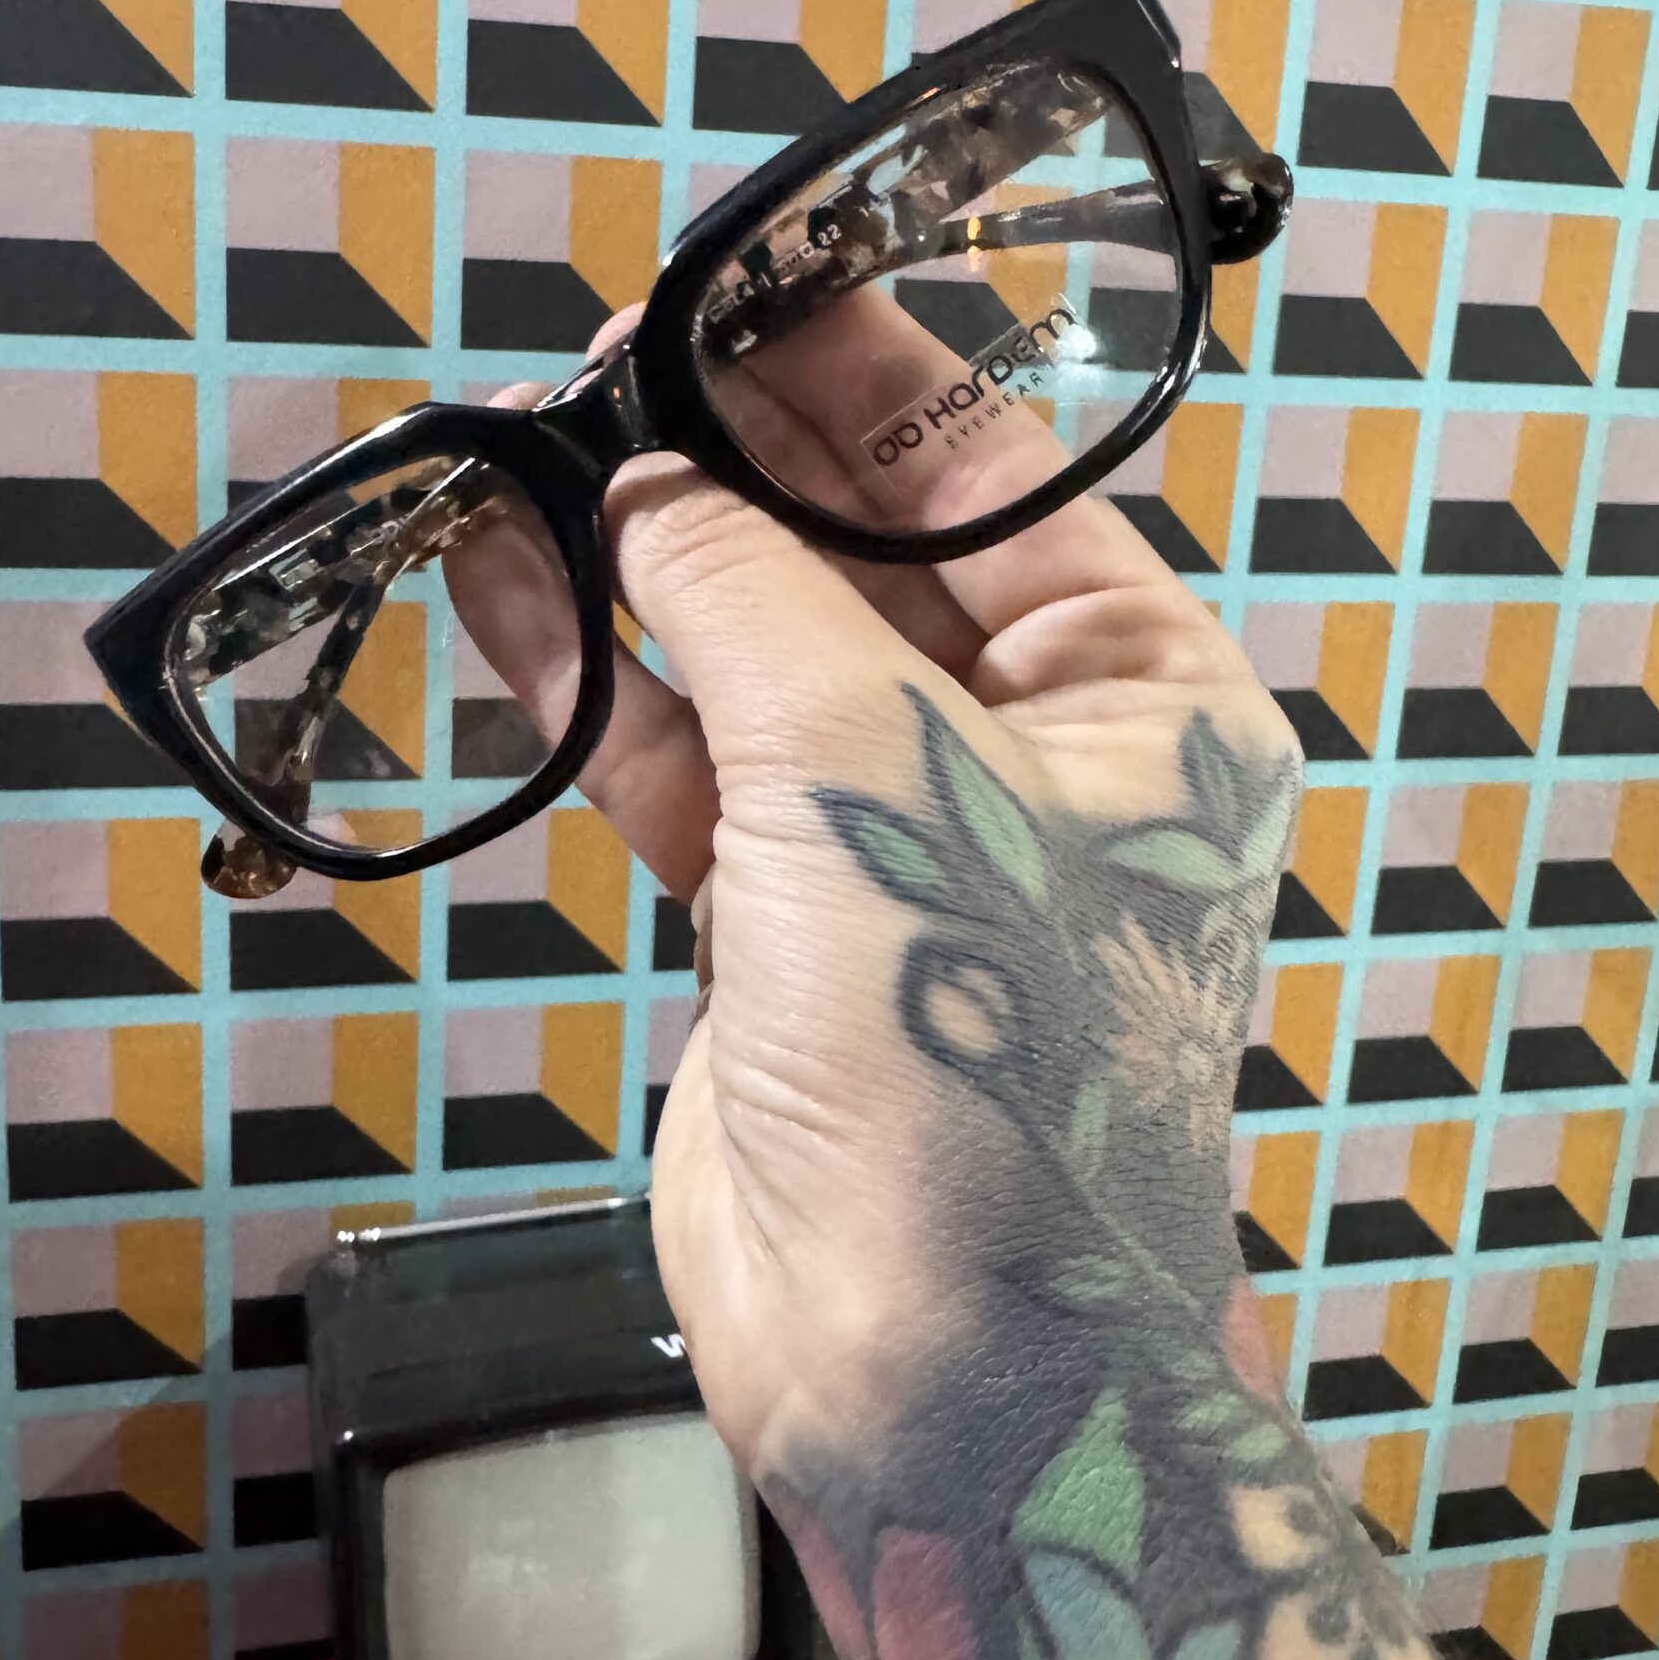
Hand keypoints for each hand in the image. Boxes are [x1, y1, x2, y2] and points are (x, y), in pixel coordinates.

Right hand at [476, 293, 1301, 1475]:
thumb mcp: (868, 772)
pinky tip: (514, 607)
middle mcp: (1036, 759)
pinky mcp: (782, 923)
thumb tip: (652, 490)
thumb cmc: (979, 1074)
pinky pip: (684, 768)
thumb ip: (748, 600)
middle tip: (600, 378)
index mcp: (1144, 702)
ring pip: (755, 658)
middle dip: (729, 468)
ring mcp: (900, 842)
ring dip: (640, 574)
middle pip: (863, 557)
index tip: (733, 299)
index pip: (996, 479)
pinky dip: (600, 696)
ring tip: (519, 469)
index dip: (858, 378)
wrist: (922, 1360)